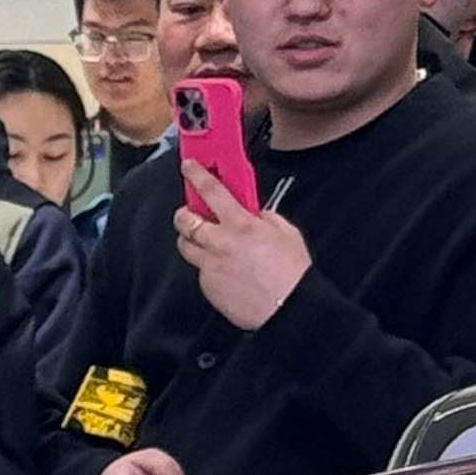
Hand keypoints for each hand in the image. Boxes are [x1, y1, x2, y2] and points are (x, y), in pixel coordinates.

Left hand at [172, 165, 310, 330]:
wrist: (288, 307)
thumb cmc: (290, 273)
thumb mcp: (284, 231)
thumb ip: (263, 216)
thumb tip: (253, 212)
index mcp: (240, 224)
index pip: (210, 190)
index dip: (196, 174)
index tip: (189, 167)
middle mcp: (220, 242)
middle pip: (185, 219)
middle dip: (185, 213)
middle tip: (193, 212)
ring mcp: (210, 265)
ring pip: (185, 245)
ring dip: (192, 239)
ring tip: (207, 240)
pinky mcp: (207, 285)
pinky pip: (199, 269)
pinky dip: (207, 265)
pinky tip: (224, 267)